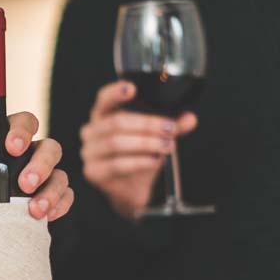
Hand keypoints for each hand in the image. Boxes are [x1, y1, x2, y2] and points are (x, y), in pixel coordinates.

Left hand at [0, 112, 73, 220]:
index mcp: (7, 138)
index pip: (25, 122)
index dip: (23, 130)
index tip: (11, 147)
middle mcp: (29, 155)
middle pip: (50, 148)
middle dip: (41, 165)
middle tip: (23, 184)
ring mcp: (42, 178)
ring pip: (60, 175)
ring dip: (52, 191)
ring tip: (34, 210)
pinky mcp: (47, 200)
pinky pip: (65, 198)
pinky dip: (60, 205)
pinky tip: (46, 217)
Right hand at [80, 81, 196, 217]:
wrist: (129, 191)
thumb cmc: (138, 157)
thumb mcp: (156, 137)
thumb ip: (171, 126)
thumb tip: (190, 118)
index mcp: (102, 116)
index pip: (104, 99)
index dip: (115, 93)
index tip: (132, 89)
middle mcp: (91, 132)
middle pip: (116, 122)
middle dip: (147, 124)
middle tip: (170, 128)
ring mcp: (89, 152)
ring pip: (116, 143)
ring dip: (146, 143)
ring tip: (168, 145)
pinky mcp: (93, 172)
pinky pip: (117, 164)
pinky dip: (139, 161)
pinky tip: (156, 160)